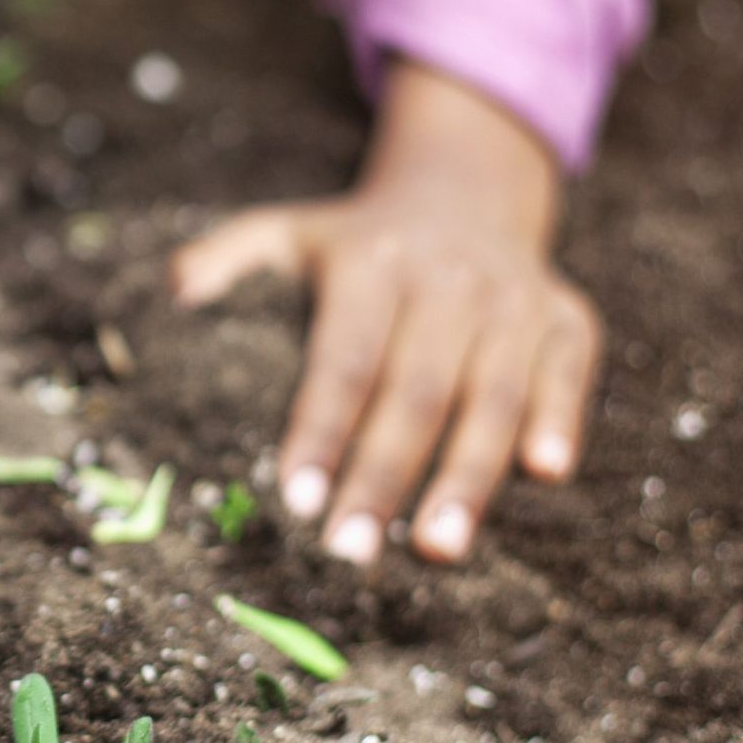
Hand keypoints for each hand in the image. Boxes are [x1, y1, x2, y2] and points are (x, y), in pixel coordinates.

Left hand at [170, 64, 601, 566]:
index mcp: (372, 266)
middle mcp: (447, 280)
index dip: (320, 432)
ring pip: (490, 397)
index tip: (295, 501)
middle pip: (414, 392)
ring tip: (437, 549)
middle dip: (382, 478)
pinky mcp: (567, 317)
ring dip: (467, 477)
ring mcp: (513, 298)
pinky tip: (544, 474)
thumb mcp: (287, 231)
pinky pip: (566, 372)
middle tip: (351, 551)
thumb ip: (227, 256)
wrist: (468, 191)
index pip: (343, 361)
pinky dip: (559, 418)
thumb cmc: (359, 243)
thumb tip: (175, 292)